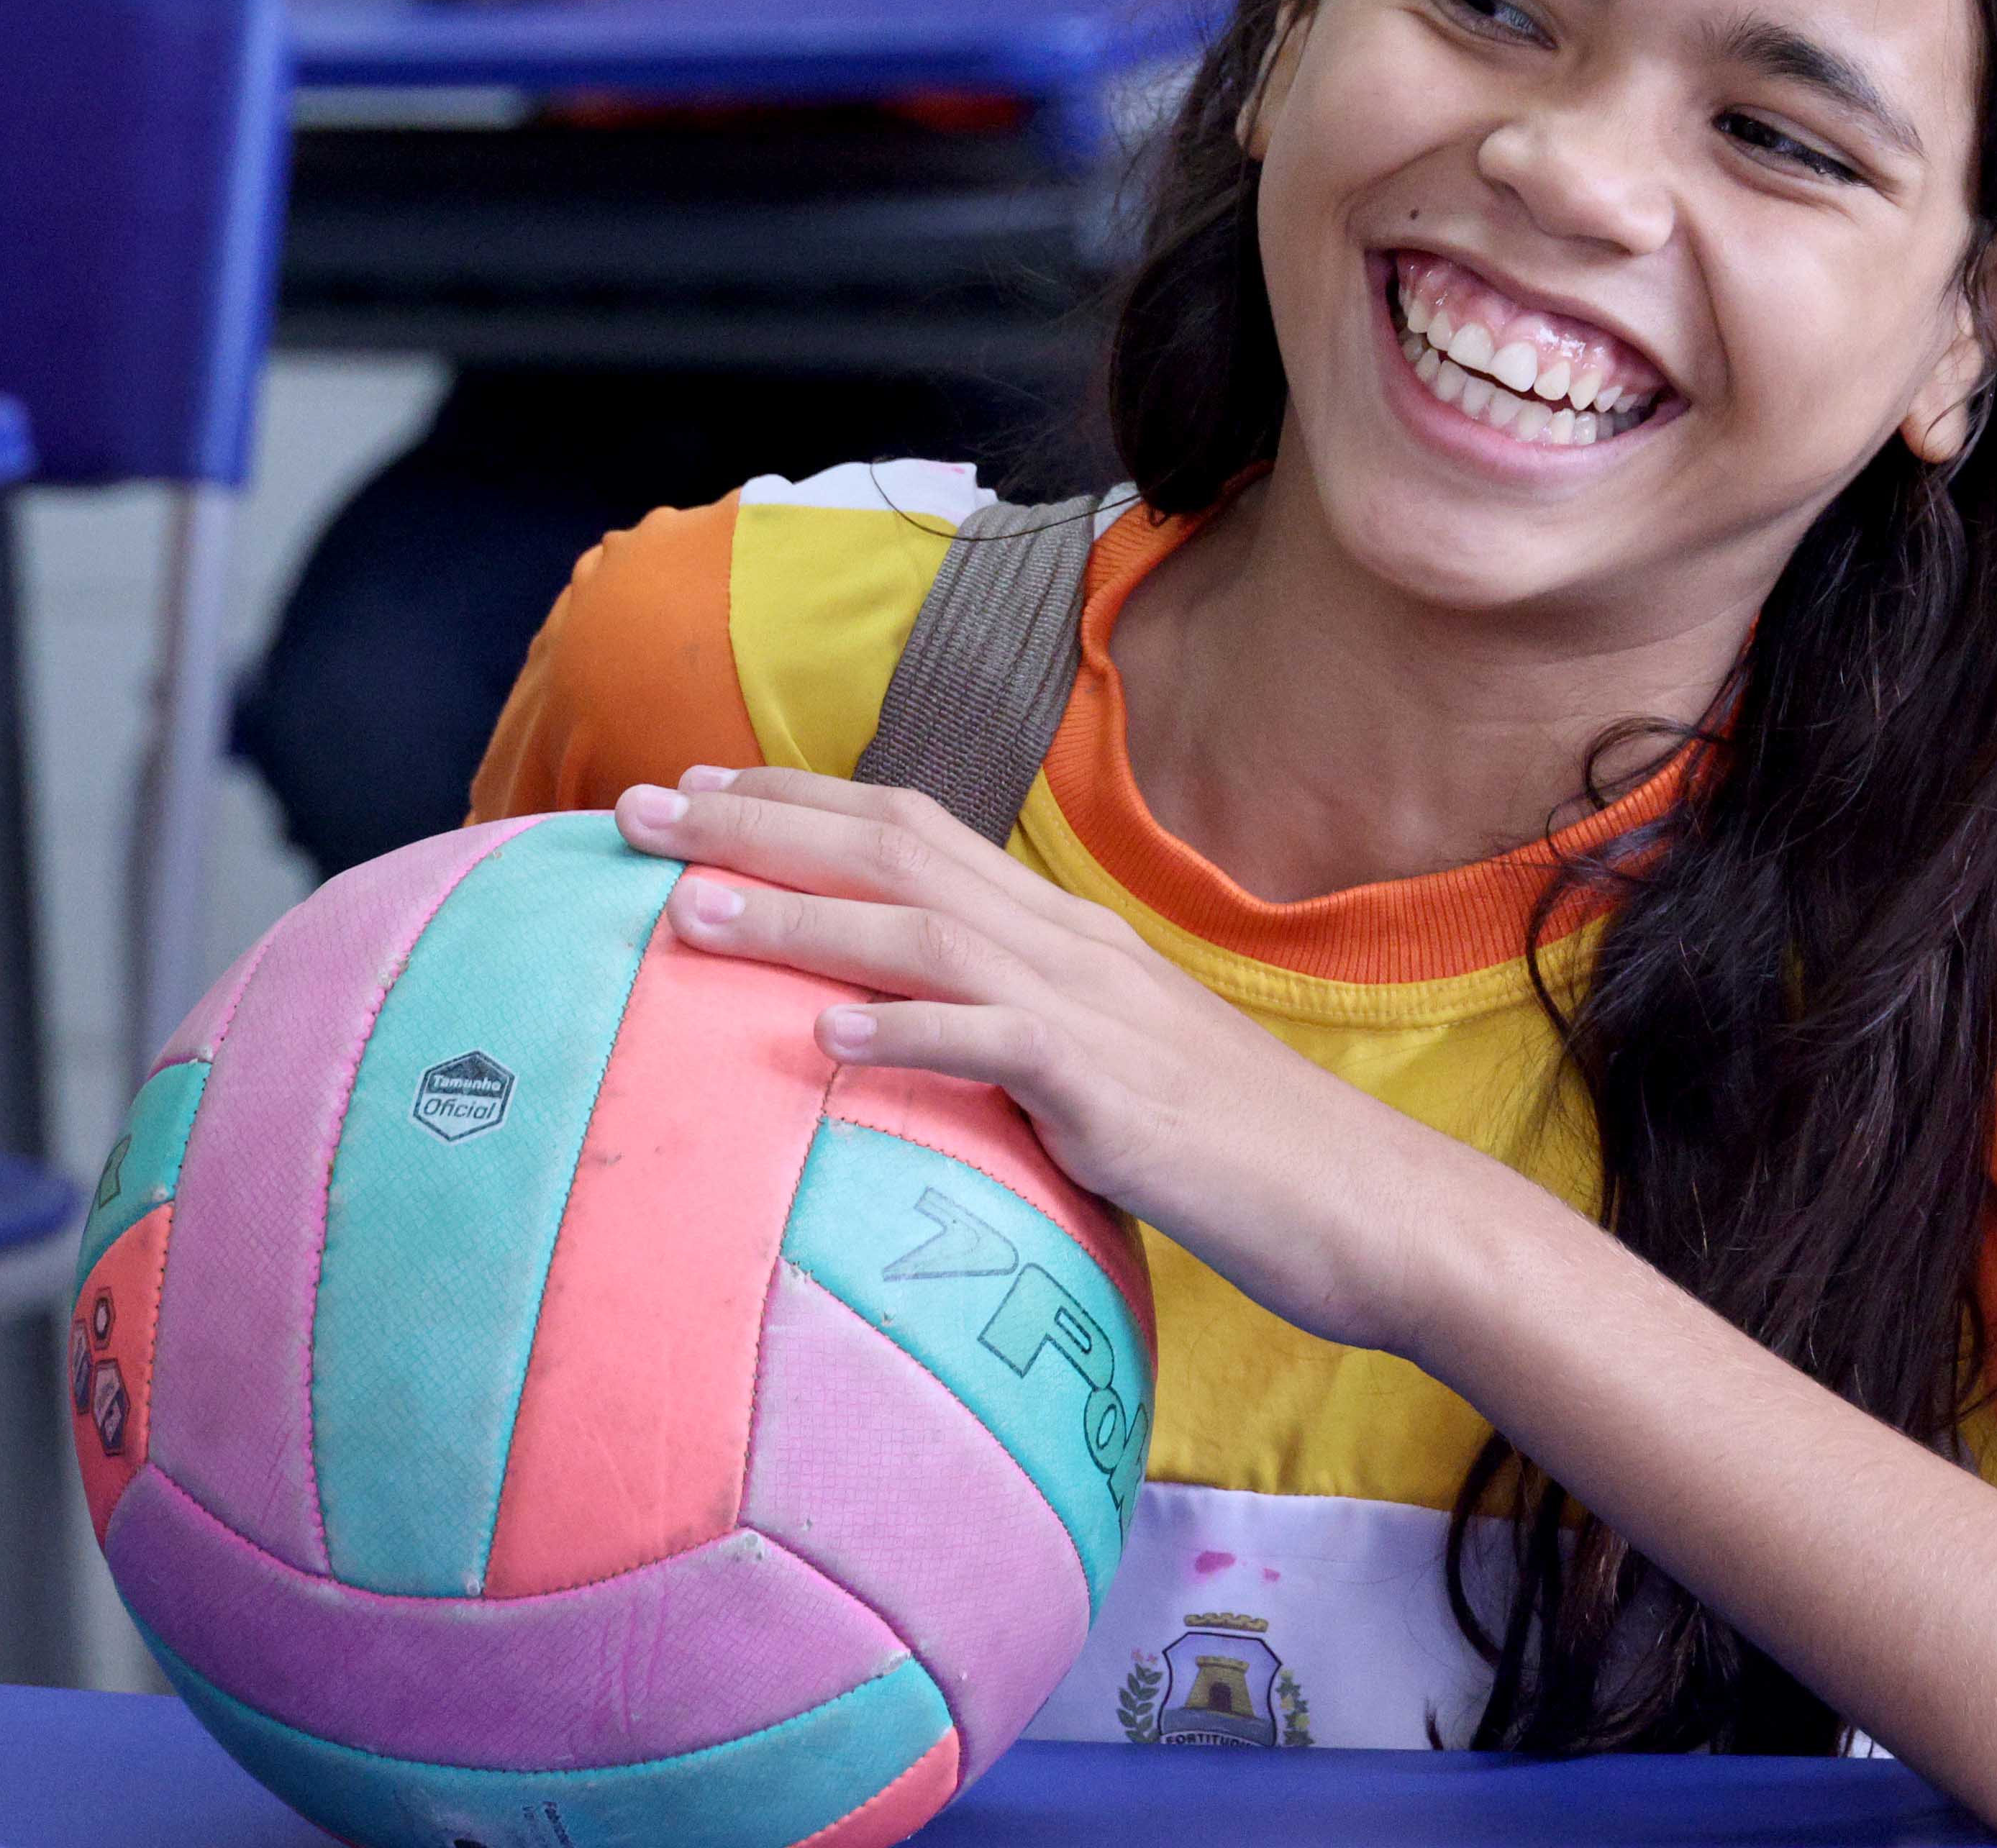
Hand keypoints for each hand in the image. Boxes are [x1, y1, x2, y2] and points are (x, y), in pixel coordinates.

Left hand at [612, 765, 1480, 1355]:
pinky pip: (994, 1045)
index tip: (686, 789)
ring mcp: (1094, 1013)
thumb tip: (910, 1046)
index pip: (911, 829)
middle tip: (628, 811)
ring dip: (797, 914)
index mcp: (1065, 935)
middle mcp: (1070, 947)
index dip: (792, 800)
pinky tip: (822, 1042)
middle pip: (892, 849)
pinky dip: (905, 1032)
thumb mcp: (1107, 1075)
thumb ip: (1016, 1040)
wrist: (1368, 1207)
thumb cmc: (1237, 1158)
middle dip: (752, 823)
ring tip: (685, 912)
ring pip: (921, 931)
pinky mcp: (1113, 1095)